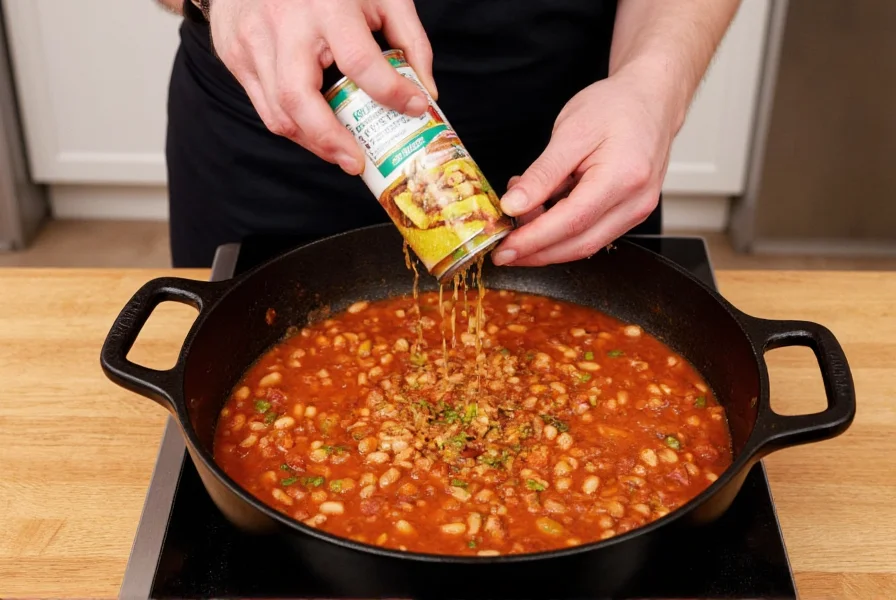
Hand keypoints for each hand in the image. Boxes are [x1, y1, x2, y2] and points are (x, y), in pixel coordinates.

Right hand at [209, 0, 435, 174]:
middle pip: (300, 98)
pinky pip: (265, 107)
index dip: (391, 92)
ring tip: (340, 150)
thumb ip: (410, 39)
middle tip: (356, 162)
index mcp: (327, 5)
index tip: (414, 109)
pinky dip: (294, 126)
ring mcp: (253, 40)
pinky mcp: (235, 55)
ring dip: (312, 141)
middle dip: (330, 140)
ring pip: (279, 112)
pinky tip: (316, 130)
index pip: (359, 61)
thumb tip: (426, 92)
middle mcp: (285, 24)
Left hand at [491, 67, 677, 266]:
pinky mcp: (630, 213)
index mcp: (622, 178)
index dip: (534, 240)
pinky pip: (593, 233)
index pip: (571, 222)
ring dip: (547, 243)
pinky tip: (542, 214)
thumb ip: (541, 174)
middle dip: (536, 252)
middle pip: (579, 244)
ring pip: (585, 244)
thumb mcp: (570, 132)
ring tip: (520, 220)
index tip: (504, 248)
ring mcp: (637, 210)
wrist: (651, 100)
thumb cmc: (616, 108)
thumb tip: (513, 206)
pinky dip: (562, 231)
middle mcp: (636, 202)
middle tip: (503, 250)